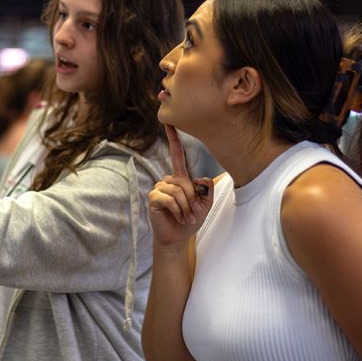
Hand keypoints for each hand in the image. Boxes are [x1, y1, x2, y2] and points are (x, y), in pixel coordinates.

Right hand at [148, 125, 213, 251]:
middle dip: (192, 199)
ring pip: (178, 190)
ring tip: (185, 216)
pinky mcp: (154, 198)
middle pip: (184, 181)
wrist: (178, 237)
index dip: (173, 139)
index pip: (177, 155)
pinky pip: (169, 198)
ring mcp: (159, 189)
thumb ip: (207, 190)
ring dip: (185, 206)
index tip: (168, 123)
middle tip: (192, 213)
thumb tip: (201, 178)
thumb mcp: (205, 204)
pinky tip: (176, 217)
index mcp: (180, 178)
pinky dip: (177, 209)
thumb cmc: (190, 219)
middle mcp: (168, 180)